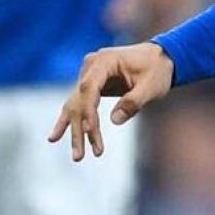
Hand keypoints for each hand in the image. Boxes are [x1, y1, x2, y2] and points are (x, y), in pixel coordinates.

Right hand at [47, 42, 174, 160]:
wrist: (160, 58)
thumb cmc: (157, 70)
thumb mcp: (151, 86)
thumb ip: (134, 101)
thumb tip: (114, 120)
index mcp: (105, 61)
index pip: (89, 88)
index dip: (88, 111)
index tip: (92, 131)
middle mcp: (91, 66)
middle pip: (80, 100)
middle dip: (80, 129)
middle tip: (80, 156)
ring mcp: (88, 75)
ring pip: (77, 106)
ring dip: (77, 131)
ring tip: (77, 156)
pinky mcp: (90, 85)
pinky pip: (78, 105)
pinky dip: (70, 122)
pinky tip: (54, 138)